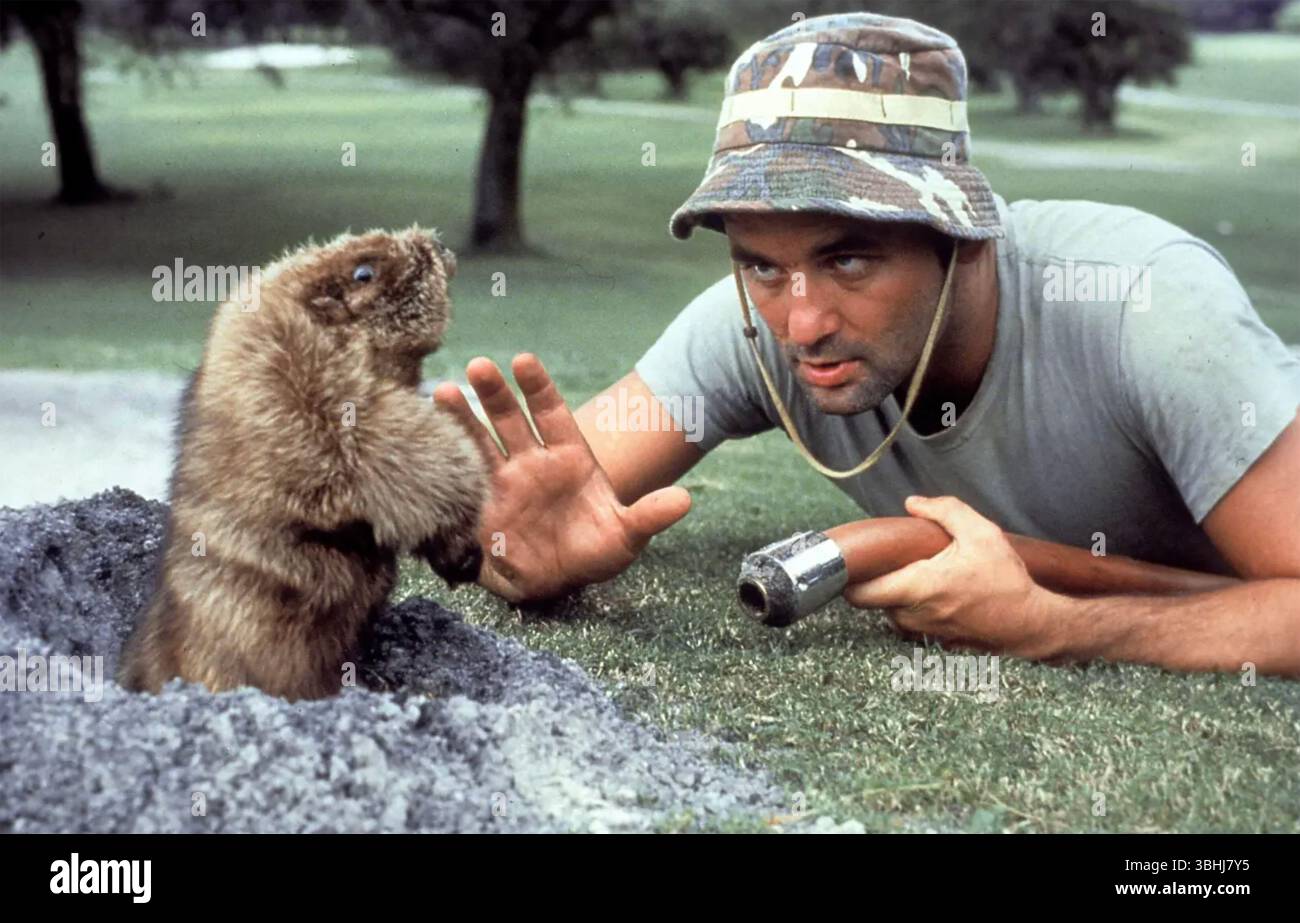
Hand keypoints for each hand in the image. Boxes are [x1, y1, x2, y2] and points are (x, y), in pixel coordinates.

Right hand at [433, 353, 690, 602]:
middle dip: (495, 392)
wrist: (557, 580)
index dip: (537, 386)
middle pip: (511, 417)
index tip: (523, 360)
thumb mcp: (626, 536)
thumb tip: (684, 500)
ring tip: (443, 392)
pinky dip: (444, 456)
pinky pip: (460, 475)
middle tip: (479, 366)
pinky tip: (424, 434)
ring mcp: (503, 478)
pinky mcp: (480, 504)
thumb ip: (649, 515)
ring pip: (480, 440)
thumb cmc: (594, 551)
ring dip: (462, 417)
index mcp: (569, 456)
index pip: (552, 412)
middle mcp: (532, 459)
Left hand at [843, 495, 1053, 652]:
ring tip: (921, 574)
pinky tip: (938, 593)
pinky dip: (916, 608)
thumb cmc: (1007, 580)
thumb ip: (945, 510)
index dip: (848, 578)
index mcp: (918, 587)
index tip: (855, 561)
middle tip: (891, 561)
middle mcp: (914, 615)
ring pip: (892, 612)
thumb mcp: (981, 533)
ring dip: (897, 594)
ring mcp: (924, 633)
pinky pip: (913, 622)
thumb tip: (913, 503)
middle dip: (876, 580)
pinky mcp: (936, 642)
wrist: (1031, 623)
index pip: (859, 593)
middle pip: (873, 600)